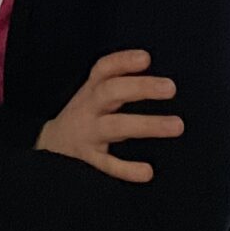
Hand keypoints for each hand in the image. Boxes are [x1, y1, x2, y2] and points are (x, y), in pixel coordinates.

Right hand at [35, 50, 182, 183]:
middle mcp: (88, 108)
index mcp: (91, 91)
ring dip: (146, 124)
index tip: (146, 58)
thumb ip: (119, 83)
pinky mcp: (88, 159)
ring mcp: (88, 133)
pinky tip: (148, 172)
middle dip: (140, 87)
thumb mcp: (94, 95)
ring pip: (115, 126)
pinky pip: (107, 164)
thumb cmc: (86, 116)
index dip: (123, 61)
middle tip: (171, 87)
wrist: (52, 146)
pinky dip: (127, 169)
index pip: (103, 70)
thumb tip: (157, 74)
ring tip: (177, 125)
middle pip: (110, 92)